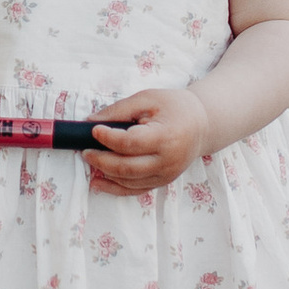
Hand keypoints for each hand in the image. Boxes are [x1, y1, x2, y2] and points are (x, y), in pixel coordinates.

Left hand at [84, 84, 210, 193]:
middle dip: (101, 160)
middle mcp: (167, 161)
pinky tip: (98, 182)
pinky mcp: (162, 182)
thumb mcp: (148, 98)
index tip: (94, 130)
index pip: (130, 143)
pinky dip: (114, 187)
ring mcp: (166, 175)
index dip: (108, 138)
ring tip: (90, 160)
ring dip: (105, 173)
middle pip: (126, 167)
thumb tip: (91, 122)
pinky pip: (135, 190)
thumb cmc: (175, 107)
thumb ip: (119, 110)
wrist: (202, 125)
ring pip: (128, 182)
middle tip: (85, 151)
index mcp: (165, 136)